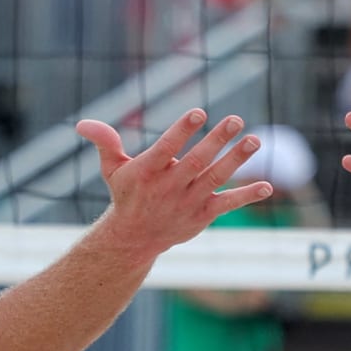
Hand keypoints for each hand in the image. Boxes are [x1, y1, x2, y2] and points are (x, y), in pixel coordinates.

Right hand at [77, 110, 271, 255]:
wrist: (135, 238)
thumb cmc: (126, 194)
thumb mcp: (111, 168)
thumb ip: (105, 142)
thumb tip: (82, 124)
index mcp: (147, 172)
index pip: (166, 149)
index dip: (182, 131)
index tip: (198, 112)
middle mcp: (170, 187)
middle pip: (196, 162)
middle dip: (216, 141)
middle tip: (235, 119)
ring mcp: (189, 202)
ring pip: (216, 178)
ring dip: (236, 160)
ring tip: (255, 140)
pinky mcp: (203, 215)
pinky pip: (228, 204)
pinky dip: (247, 196)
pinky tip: (268, 186)